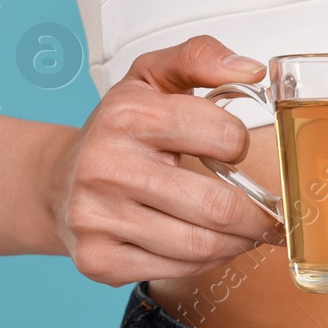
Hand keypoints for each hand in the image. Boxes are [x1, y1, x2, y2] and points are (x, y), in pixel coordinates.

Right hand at [47, 35, 274, 285]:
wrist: (57, 181)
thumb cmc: (118, 131)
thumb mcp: (152, 77)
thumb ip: (201, 58)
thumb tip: (251, 70)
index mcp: (128, 115)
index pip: (225, 136)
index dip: (238, 146)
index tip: (233, 151)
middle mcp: (107, 166)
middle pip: (219, 207)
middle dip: (257, 216)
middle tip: (270, 216)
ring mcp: (98, 217)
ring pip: (202, 245)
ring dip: (237, 242)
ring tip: (242, 232)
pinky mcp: (98, 259)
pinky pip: (179, 270)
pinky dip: (206, 262)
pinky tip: (206, 245)